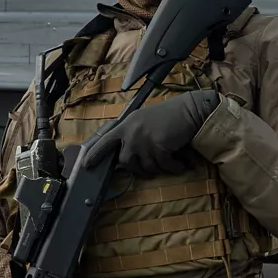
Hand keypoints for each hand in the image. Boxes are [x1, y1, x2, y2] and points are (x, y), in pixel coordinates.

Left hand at [81, 89, 220, 176]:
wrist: (192, 109)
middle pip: (126, 162)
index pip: (105, 141)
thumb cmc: (172, 115)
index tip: (86, 165)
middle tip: (154, 167)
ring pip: (146, 167)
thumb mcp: (146, 121)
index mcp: (127, 124)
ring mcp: (143, 138)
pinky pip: (164, 166)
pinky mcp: (157, 145)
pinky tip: (182, 163)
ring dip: (160, 168)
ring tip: (172, 161)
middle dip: (138, 169)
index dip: (95, 154)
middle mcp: (131, 131)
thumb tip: (129, 156)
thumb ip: (135, 134)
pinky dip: (174, 168)